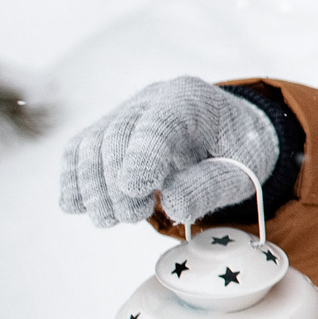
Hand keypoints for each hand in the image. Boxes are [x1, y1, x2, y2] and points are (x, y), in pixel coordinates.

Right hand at [59, 78, 277, 227]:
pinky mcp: (109, 128)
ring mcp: (128, 111)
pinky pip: (80, 148)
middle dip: (116, 182)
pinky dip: (75, 179)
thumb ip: (211, 186)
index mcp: (192, 100)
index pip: (159, 121)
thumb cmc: (240, 151)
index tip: (136, 191)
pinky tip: (77, 207)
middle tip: (130, 218)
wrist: (232, 133)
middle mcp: (154, 98)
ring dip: (93, 186)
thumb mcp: (243, 172)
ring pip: (92, 141)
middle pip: (119, 134)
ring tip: (110, 220)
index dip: (143, 155)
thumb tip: (173, 205)